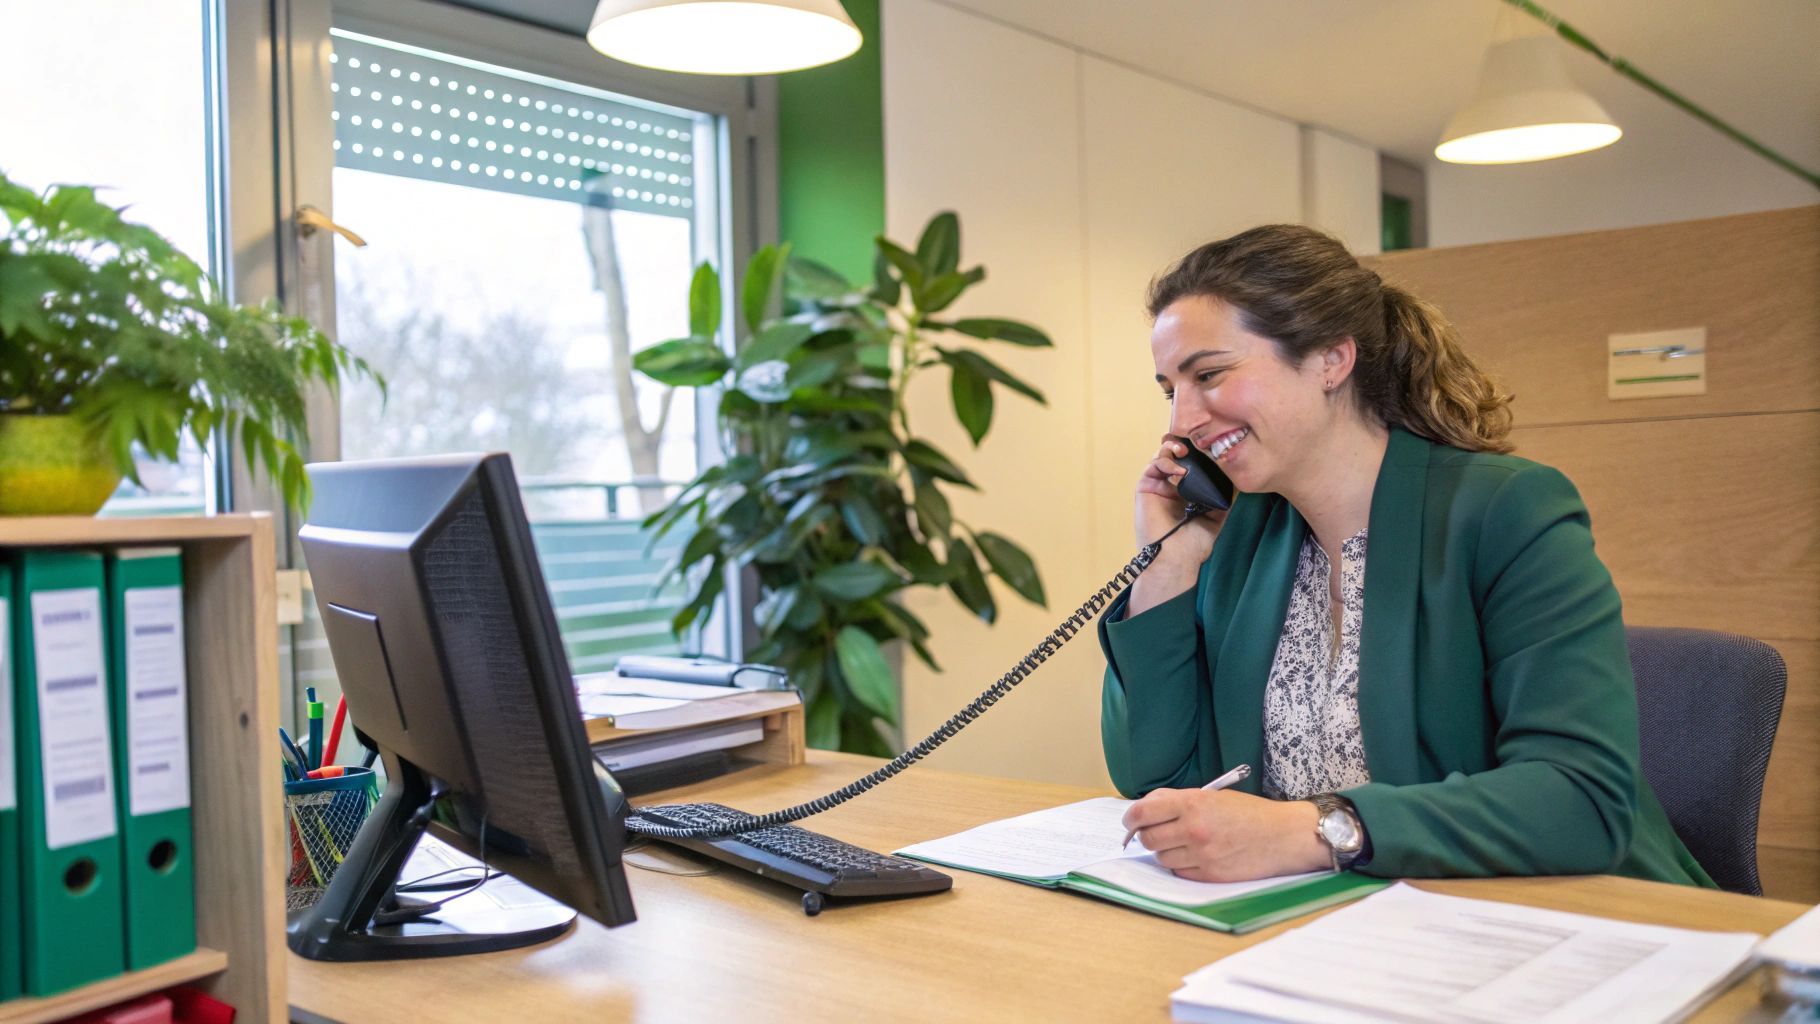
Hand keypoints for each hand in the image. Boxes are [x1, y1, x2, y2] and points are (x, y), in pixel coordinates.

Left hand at [1120, 787, 1328, 881]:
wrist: (1283, 836)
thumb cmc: (1250, 813)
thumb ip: (1178, 800)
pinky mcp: (1209, 875)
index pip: (1142, 812)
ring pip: (1161, 858)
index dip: (1130, 818)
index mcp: (1193, 803)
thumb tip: (1146, 809)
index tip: (1130, 821)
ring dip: (1164, 851)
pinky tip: (1194, 856)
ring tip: (1180, 843)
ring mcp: (1201, 855)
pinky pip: (1179, 872)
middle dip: (1146, 836)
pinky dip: (1180, 866)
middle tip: (1155, 833)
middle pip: (1148, 838)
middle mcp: (1194, 829)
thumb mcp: (1213, 796)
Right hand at [1135, 433, 1224, 555]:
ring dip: (1173, 449)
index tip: (1210, 446)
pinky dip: (1165, 462)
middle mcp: (1170, 485)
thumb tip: (1237, 479)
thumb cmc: (1195, 543)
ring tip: (1185, 453)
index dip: (1198, 452)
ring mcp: (1157, 486)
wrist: (1178, 559)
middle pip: (1175, 455)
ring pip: (1162, 455)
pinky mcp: (1146, 488)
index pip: (1191, 463)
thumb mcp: (1217, 515)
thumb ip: (1224, 497)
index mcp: (1185, 490)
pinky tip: (1179, 471)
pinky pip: (1153, 466)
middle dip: (1184, 445)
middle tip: (1195, 443)